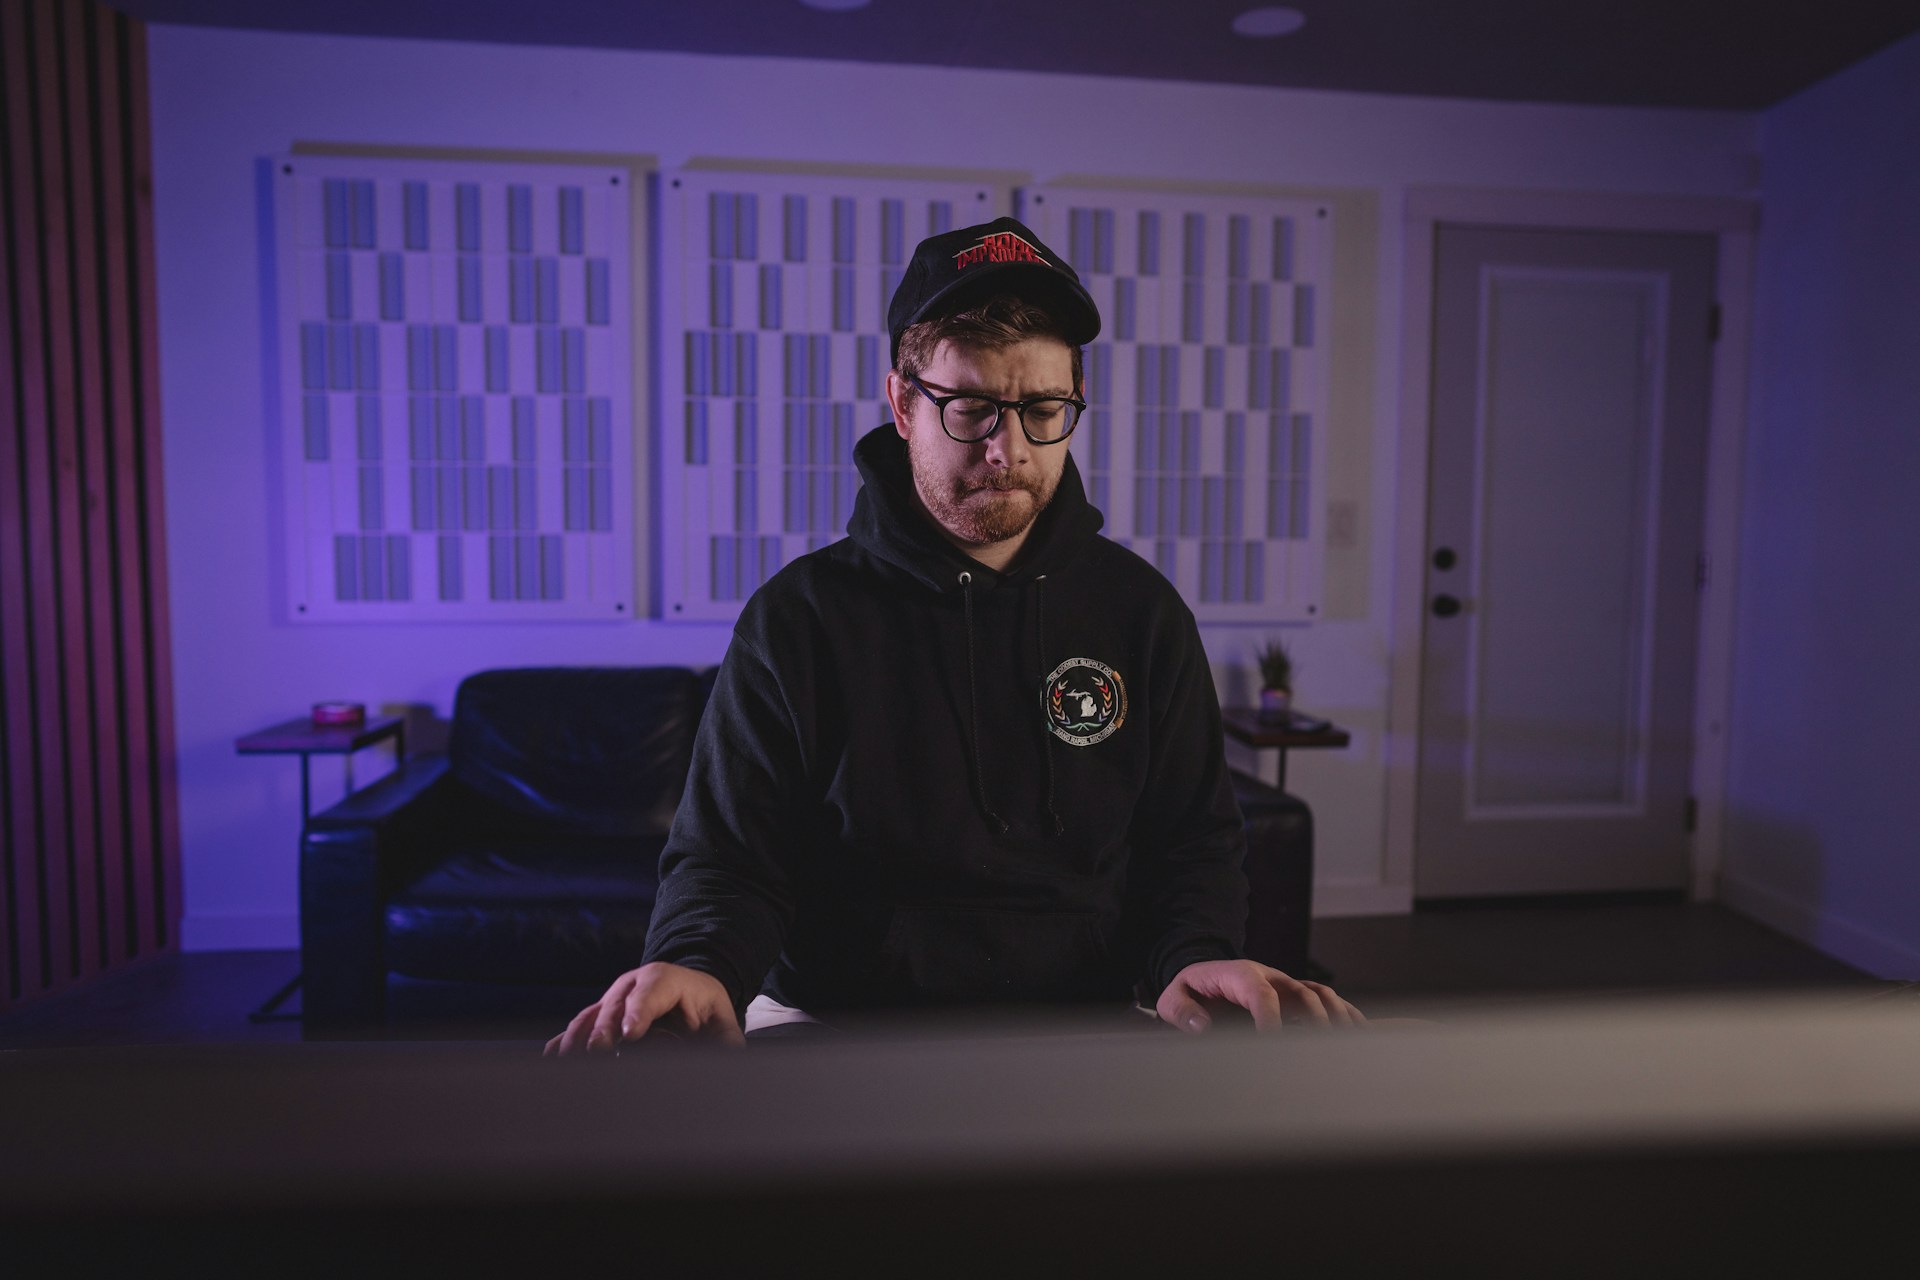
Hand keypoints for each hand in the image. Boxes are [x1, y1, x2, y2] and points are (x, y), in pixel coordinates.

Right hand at [544, 962, 744, 1055]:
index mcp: (667, 980)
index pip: (652, 991)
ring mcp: (612, 1000)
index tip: (629, 1034)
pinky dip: (564, 1043)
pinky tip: (553, 1059)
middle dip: (605, 1028)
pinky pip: (578, 1029)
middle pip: (615, 1004)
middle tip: (599, 1051)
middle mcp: (632, 986)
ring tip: (570, 1061)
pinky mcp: (598, 1017)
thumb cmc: (705, 1010)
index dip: (639, 1011)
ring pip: (590, 1016)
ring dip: (579, 1038)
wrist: (687, 995)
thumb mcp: (722, 1021)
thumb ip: (726, 1041)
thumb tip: (725, 1059)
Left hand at [1158, 959, 1365, 1032]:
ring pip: (1319, 994)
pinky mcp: (1295, 996)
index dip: (1268, 1016)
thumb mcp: (1173, 998)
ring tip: (1345, 1046)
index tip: (1271, 1041)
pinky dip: (1344, 1015)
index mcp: (1238, 975)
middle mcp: (1268, 977)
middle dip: (1311, 1020)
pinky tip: (1357, 1034)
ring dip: (1334, 1017)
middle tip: (1316, 1051)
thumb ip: (1181, 1011)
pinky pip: (1327, 1000)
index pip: (1259, 992)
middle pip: (1299, 992)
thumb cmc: (1191, 992)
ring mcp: (1285, 985)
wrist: (1203, 978)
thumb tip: (1201, 1025)